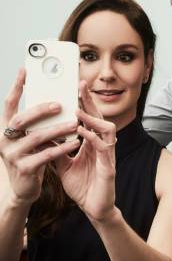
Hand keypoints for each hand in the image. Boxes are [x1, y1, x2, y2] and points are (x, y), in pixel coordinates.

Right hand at [0, 69, 79, 206]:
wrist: (24, 190)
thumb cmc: (30, 159)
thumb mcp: (30, 140)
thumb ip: (36, 125)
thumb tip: (55, 102)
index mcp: (5, 130)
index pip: (8, 105)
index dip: (15, 87)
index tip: (25, 70)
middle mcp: (4, 140)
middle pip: (21, 120)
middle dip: (40, 110)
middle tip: (60, 104)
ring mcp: (13, 156)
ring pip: (36, 138)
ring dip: (57, 129)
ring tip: (74, 123)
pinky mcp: (24, 169)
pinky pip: (46, 155)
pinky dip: (61, 148)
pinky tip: (75, 142)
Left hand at [53, 81, 116, 221]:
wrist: (93, 209)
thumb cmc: (83, 187)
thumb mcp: (64, 166)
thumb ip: (57, 150)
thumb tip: (44, 135)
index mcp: (92, 144)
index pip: (90, 118)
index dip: (84, 102)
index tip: (74, 87)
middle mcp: (102, 146)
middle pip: (100, 117)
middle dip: (90, 100)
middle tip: (80, 84)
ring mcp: (108, 156)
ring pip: (108, 129)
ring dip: (93, 118)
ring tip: (79, 111)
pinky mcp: (109, 168)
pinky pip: (104, 148)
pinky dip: (93, 138)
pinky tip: (82, 132)